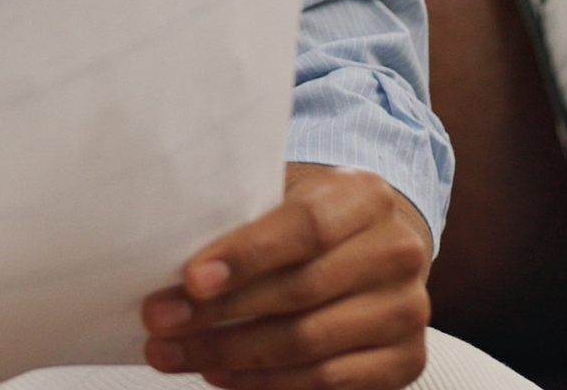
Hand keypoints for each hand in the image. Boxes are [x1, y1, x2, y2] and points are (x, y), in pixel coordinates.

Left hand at [138, 163, 433, 389]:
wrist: (373, 249)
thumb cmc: (307, 221)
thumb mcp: (283, 196)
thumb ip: (241, 214)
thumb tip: (164, 248)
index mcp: (365, 197)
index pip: (304, 227)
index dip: (246, 256)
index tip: (191, 280)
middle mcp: (397, 252)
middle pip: (300, 291)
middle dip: (219, 314)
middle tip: (159, 322)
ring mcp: (407, 310)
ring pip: (308, 344)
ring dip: (230, 355)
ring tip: (172, 354)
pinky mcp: (406, 360)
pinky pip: (328, 381)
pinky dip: (267, 384)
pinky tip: (220, 375)